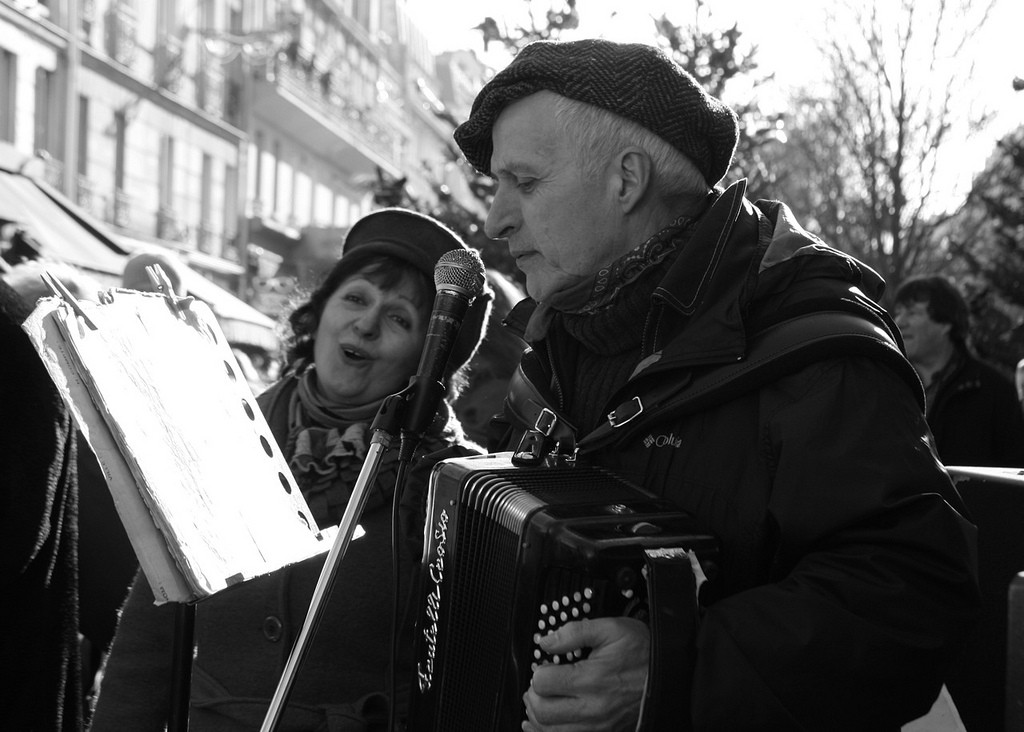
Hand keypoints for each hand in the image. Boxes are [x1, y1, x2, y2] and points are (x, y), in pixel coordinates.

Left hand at [522, 617, 649, 731]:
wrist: (669, 677)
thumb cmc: (643, 653)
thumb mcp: (612, 629)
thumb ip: (575, 632)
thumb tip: (546, 641)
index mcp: (592, 679)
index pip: (543, 683)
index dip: (538, 670)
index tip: (546, 665)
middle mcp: (592, 708)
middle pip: (542, 711)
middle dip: (533, 695)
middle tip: (539, 683)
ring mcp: (597, 726)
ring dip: (538, 716)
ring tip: (541, 700)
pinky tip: (541, 725)